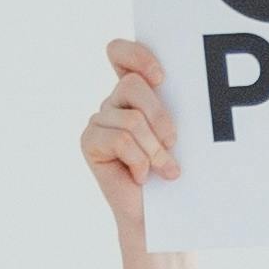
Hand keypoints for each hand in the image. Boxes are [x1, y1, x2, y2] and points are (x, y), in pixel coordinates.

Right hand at [81, 36, 180, 242]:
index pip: (120, 52)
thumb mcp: (176, 134)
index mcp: (134, 92)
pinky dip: (140, 162)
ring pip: (132, 119)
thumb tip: (178, 89)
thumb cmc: (172, 172)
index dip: (136, 55)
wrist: (157, 215)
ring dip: (155, 149)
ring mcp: (99, 120)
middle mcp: (113, 102)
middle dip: (161, 117)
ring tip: (163, 169)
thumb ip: (171, 107)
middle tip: (174, 144)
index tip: (161, 77)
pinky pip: (120, 140)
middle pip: (134, 86)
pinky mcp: (89, 141)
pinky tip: (141, 177)